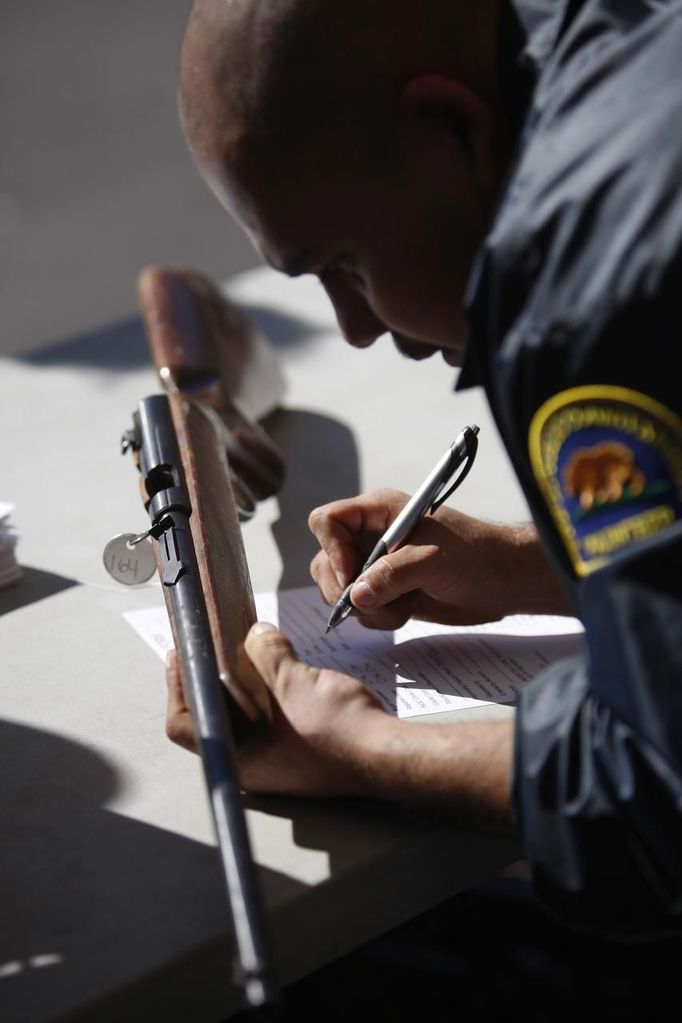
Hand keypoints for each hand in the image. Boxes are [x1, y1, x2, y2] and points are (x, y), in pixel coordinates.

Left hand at [164, 626, 393, 796]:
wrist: (390, 753)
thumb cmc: (340, 733)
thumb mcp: (294, 682)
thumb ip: (269, 653)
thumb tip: (256, 635)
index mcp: (239, 759)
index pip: (184, 725)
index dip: (177, 685)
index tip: (180, 654)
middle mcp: (253, 764)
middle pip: (215, 716)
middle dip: (213, 676)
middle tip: (211, 644)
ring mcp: (279, 759)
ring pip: (245, 715)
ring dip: (243, 681)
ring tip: (245, 647)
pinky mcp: (300, 749)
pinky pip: (272, 716)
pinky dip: (268, 690)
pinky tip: (279, 665)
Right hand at [309, 489, 568, 629]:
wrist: (506, 581)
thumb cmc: (477, 556)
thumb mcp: (433, 560)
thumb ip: (391, 575)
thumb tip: (355, 597)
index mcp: (379, 512)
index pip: (328, 521)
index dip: (332, 549)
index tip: (352, 576)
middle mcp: (371, 537)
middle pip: (325, 561)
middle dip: (344, 589)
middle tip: (373, 603)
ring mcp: (377, 566)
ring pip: (340, 591)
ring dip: (366, 608)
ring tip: (401, 607)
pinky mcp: (387, 592)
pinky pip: (361, 610)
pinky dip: (378, 618)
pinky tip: (408, 612)